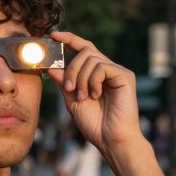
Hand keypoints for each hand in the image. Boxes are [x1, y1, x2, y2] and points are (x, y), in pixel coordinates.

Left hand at [48, 31, 142, 155]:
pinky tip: (96, 94)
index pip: (84, 49)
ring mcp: (117, 72)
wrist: (111, 139)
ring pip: (91, 59)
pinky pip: (102, 67)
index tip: (53, 36)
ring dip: (81, 78)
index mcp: (96, 74)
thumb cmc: (95, 124)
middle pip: (85, 51)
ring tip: (83, 97)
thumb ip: (63, 82)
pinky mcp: (125, 76)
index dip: (69, 39)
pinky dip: (93, 80)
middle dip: (72, 68)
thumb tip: (50, 65)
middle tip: (69, 88)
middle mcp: (108, 70)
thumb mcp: (72, 100)